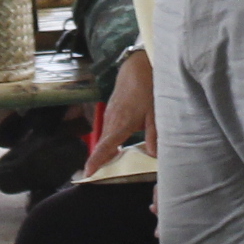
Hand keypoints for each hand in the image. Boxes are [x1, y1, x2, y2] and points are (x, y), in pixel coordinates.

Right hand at [85, 52, 154, 174]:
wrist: (137, 66)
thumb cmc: (147, 88)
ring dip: (106, 151)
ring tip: (108, 166)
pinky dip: (109, 140)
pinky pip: (108, 129)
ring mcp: (110, 114)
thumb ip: (153, 135)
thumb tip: (153, 155)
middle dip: (100, 161)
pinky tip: (117, 146)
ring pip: (105, 137)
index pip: (105, 147)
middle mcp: (111, 120)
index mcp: (121, 123)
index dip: (96, 161)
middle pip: (103, 145)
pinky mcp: (112, 110)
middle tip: (99, 178)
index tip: (87, 174)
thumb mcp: (155, 112)